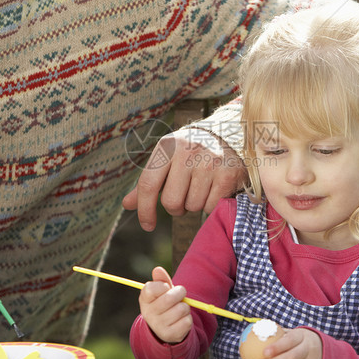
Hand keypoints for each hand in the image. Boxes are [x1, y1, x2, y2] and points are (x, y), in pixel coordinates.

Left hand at [122, 127, 246, 230]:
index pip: (148, 184)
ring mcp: (209, 163)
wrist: (231, 133)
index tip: (147, 225)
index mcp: (168, 146)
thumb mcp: (168, 157)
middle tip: (185, 196)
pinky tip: (215, 188)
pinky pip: (211, 206)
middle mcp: (187, 153)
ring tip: (202, 187)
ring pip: (193, 206)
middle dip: (176, 207)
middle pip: (171, 202)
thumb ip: (149, 181)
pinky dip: (212, 204)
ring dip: (195, 204)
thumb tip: (127, 205)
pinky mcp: (228, 174)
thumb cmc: (191, 150)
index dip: (145, 209)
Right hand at [138, 266, 191, 343]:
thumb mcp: (161, 290)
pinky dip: (188, 318)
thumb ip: (161, 280)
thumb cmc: (163, 302)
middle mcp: (148, 313)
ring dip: (185, 306)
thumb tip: (158, 269)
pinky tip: (181, 319)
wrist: (163, 326)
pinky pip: (187, 321)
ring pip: (181, 309)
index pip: (152, 288)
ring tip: (179, 308)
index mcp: (144, 299)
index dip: (164, 285)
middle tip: (180, 294)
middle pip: (169, 298)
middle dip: (180, 293)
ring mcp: (158, 326)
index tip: (166, 287)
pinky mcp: (169, 335)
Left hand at [254, 328, 322, 358]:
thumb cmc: (296, 340)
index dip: (278, 347)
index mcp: (302, 337)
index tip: (264, 352)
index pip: (291, 341)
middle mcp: (308, 350)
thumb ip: (275, 333)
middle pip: (292, 358)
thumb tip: (254, 330)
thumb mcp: (291, 333)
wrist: (320, 351)